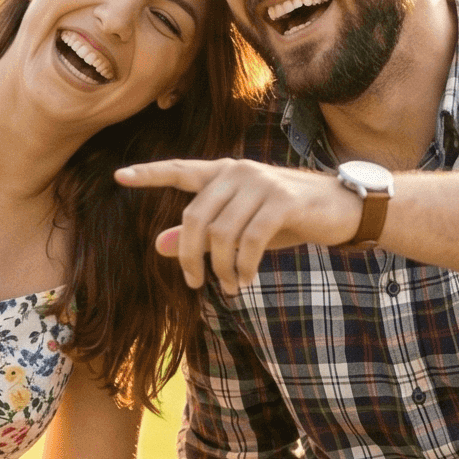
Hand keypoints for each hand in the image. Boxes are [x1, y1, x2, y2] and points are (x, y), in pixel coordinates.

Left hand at [115, 158, 363, 293]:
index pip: (180, 171)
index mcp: (224, 172)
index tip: (118, 176)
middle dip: (190, 257)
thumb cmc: (286, 218)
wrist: (340, 209)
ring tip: (229, 287)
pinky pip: (249, 241)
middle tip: (197, 284)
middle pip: (194, 218)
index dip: (149, 174)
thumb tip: (157, 246)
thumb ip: (200, 234)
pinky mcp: (282, 201)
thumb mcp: (239, 227)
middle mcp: (238, 171)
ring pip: (221, 235)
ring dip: (222, 269)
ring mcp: (261, 183)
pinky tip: (244, 281)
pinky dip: (243, 267)